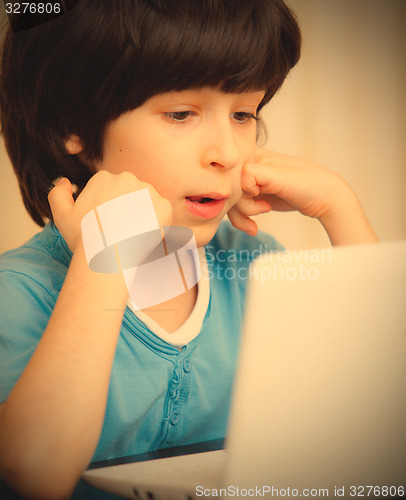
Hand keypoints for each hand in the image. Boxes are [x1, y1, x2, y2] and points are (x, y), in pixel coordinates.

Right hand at [48, 170, 172, 252]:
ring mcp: (147, 190)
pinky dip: (158, 223)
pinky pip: (163, 212)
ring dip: (144, 214)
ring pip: (148, 201)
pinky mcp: (163, 205)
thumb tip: (64, 180)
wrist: (108, 256)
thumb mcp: (61, 215)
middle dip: (128, 208)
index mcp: (104, 177)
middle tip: (122, 230)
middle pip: (131, 193)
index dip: (110, 208)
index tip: (108, 223)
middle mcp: (127, 178)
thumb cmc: (84, 238)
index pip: (112, 190)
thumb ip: (58, 193)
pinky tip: (145, 235)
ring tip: (133, 234)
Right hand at [228, 148, 377, 244]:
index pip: (230, 175)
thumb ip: (255, 173)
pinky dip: (243, 221)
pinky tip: (253, 227)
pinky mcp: (255, 196)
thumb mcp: (281, 177)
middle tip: (263, 210)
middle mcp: (249, 167)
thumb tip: (238, 177)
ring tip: (257, 223)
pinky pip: (238, 210)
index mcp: (253, 156)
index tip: (258, 193)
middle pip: (229, 191)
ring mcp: (251, 183)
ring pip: (231, 203)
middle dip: (242, 207)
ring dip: (242, 217)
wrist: (324, 198)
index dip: (240, 189)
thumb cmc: (309, 184)